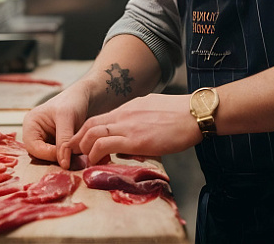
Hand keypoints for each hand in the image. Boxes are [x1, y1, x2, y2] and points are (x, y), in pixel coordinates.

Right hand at [22, 84, 90, 168]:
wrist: (85, 97)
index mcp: (30, 124)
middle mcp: (34, 133)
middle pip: (40, 155)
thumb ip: (64, 140)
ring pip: (50, 157)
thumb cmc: (72, 101)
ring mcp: (45, 139)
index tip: (67, 158)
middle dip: (56, 158)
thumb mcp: (66, 117)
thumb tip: (63, 164)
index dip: (49, 155)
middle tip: (73, 160)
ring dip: (63, 158)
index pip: (34, 147)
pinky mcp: (55, 144)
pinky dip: (68, 156)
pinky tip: (78, 153)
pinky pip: (59, 155)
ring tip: (77, 155)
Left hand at [68, 93, 200, 165]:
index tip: (83, 147)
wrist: (195, 113)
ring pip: (92, 134)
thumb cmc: (181, 115)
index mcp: (128, 108)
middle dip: (78, 141)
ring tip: (87, 162)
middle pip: (89, 125)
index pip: (97, 119)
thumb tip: (133, 137)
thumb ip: (139, 121)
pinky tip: (99, 163)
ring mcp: (128, 126)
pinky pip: (105, 145)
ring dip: (85, 149)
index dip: (85, 134)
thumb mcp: (154, 111)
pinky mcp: (135, 139)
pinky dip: (96, 155)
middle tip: (77, 157)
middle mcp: (124, 114)